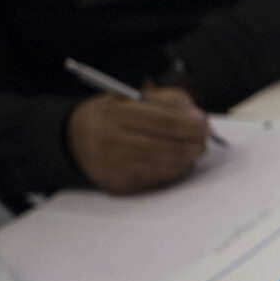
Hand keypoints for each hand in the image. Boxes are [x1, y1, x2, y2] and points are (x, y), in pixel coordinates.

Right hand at [65, 86, 210, 191]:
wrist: (74, 140)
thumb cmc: (111, 116)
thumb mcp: (131, 97)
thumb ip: (167, 101)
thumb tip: (199, 119)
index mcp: (115, 113)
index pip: (161, 121)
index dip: (188, 125)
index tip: (205, 126)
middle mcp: (111, 139)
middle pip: (165, 146)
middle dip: (191, 144)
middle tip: (205, 141)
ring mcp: (113, 164)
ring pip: (163, 166)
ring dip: (186, 160)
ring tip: (194, 151)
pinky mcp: (117, 183)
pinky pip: (154, 180)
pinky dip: (172, 172)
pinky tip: (179, 164)